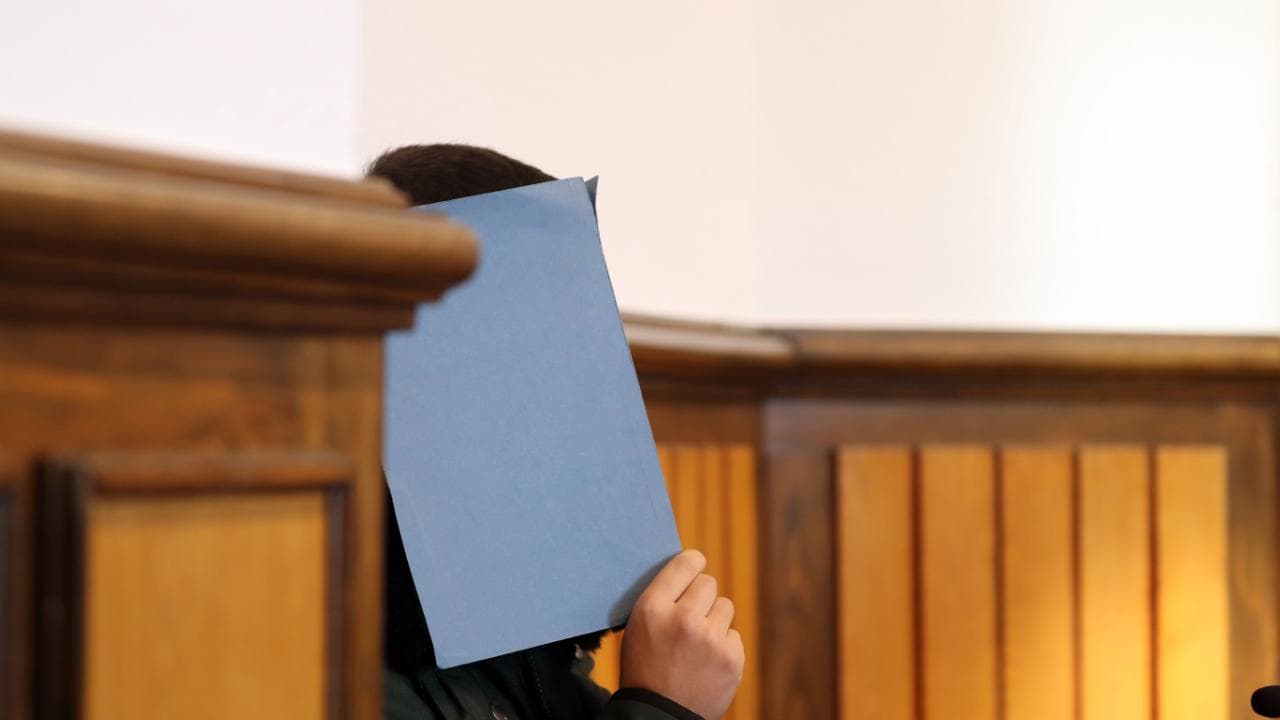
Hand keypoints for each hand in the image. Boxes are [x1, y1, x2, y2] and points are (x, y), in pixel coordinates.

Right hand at [619, 549, 744, 719]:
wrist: (659, 715)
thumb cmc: (645, 667)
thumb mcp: (638, 626)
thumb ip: (662, 596)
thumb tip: (690, 566)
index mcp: (653, 607)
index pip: (686, 562)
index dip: (693, 563)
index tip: (695, 566)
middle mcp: (683, 619)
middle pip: (709, 582)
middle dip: (701, 597)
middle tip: (689, 618)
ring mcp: (710, 639)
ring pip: (725, 606)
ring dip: (714, 620)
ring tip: (697, 643)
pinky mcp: (731, 658)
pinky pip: (734, 634)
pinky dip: (723, 645)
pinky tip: (706, 661)